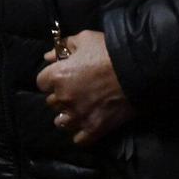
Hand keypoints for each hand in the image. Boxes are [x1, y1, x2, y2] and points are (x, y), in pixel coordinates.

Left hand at [37, 31, 131, 146]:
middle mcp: (64, 98)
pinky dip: (81, 135)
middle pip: (52, 102)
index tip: (60, 77)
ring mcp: (79, 115)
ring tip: (76, 112)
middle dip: (60, 97)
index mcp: (58, 76)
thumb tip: (49, 56)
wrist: (137, 70)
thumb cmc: (108, 52)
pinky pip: (79, 139)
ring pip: (62, 122)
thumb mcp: (84, 39)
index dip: (50, 79)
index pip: (41, 83)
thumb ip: (64, 46)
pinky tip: (85, 127)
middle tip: (73, 92)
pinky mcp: (95, 128)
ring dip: (67, 117)